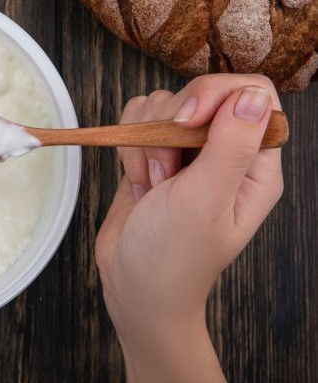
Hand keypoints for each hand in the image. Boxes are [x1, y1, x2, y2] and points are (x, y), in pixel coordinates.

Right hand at [95, 74, 283, 344]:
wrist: (133, 287)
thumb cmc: (173, 257)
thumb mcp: (205, 201)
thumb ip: (230, 145)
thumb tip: (251, 95)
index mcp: (255, 165)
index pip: (252, 95)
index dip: (216, 96)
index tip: (186, 121)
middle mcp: (225, 154)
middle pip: (200, 95)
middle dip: (169, 128)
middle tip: (166, 174)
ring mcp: (187, 154)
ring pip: (163, 106)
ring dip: (145, 142)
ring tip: (153, 185)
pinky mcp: (153, 155)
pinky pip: (137, 121)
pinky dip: (128, 146)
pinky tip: (137, 181)